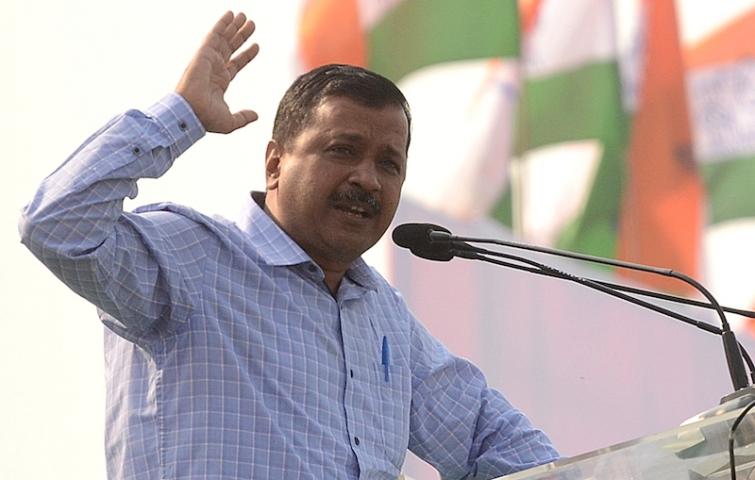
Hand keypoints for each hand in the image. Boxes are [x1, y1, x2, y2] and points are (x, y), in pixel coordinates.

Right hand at [176, 11, 258, 133]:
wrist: (191, 113)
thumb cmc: (206, 119)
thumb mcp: (230, 122)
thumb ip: (243, 117)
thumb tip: (256, 115)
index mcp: (220, 81)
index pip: (236, 64)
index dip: (246, 55)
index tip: (257, 46)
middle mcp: (215, 68)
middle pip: (231, 47)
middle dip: (241, 36)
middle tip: (252, 24)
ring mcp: (209, 60)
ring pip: (224, 39)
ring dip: (234, 27)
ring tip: (245, 16)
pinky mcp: (204, 53)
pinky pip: (215, 35)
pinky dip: (222, 24)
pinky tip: (230, 14)